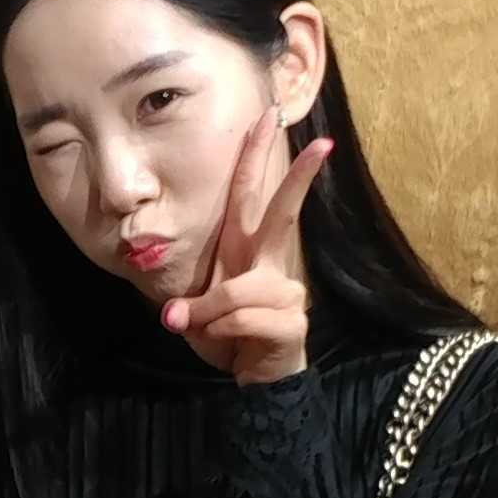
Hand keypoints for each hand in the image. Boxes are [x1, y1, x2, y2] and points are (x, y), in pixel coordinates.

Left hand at [164, 109, 331, 385]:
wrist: (252, 380)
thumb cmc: (227, 336)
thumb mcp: (199, 313)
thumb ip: (193, 303)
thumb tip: (177, 313)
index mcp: (245, 251)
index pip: (250, 195)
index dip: (255, 156)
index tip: (268, 116)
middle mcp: (269, 264)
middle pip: (282, 214)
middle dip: (297, 179)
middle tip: (320, 144)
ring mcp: (286, 292)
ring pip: (241, 289)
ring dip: (210, 313)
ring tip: (204, 329)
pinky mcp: (292, 322)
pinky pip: (243, 318)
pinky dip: (224, 332)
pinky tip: (231, 345)